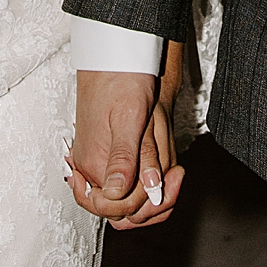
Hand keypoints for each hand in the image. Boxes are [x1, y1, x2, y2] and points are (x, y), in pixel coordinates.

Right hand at [69, 45, 185, 230]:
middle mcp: (90, 168)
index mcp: (93, 163)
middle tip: (177, 178)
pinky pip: (120, 185)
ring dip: (148, 197)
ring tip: (173, 176)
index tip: (169, 182)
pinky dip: (142, 185)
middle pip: (119, 210)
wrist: (113, 56)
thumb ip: (125, 157)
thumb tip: (119, 193)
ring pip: (121, 200)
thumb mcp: (129, 116)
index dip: (146, 203)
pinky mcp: (102, 155)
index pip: (116, 208)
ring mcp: (94, 162)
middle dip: (151, 203)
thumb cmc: (122, 79)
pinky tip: (158, 173)